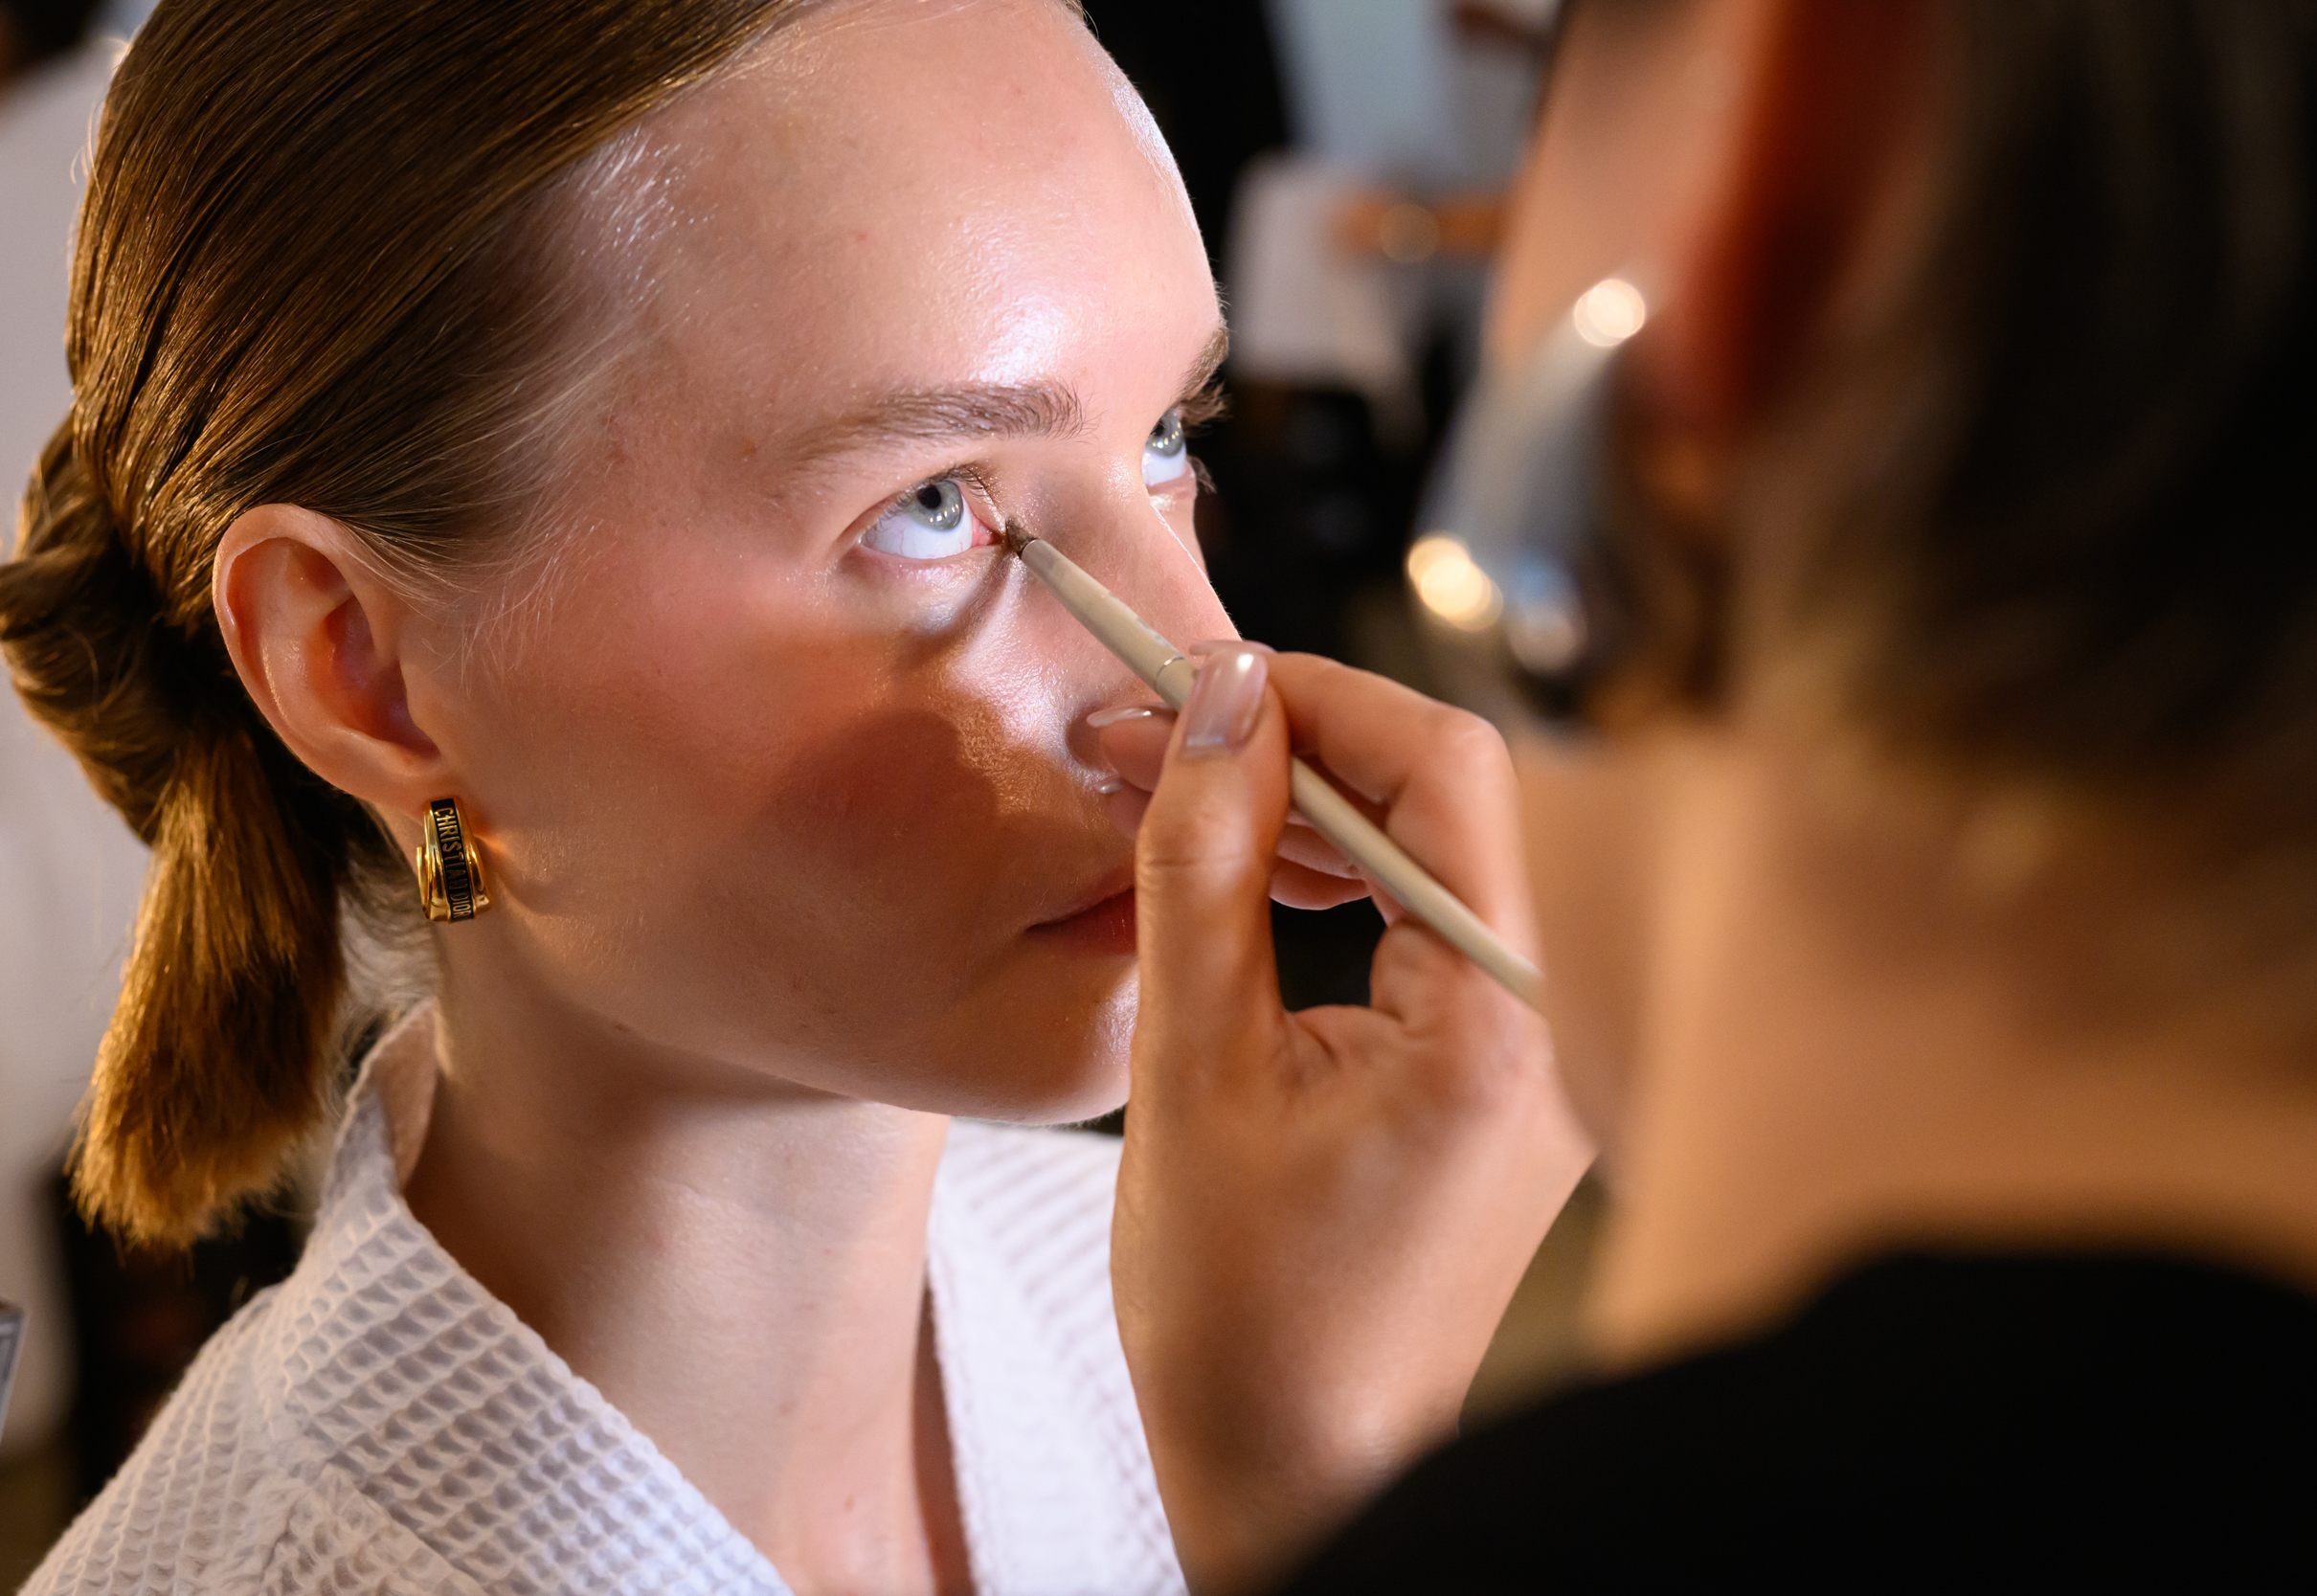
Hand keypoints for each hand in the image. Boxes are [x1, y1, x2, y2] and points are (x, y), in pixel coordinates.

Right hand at [1101, 648, 1593, 1594]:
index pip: (1447, 768)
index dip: (1317, 698)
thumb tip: (1217, 704)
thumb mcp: (1186, 1068)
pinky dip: (1348, 883)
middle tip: (1162, 735)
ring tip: (1185, 796)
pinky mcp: (1511, 1077)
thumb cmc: (1243, 1319)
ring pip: (1444, 856)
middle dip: (1303, 748)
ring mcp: (1544, 1053)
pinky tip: (1258, 875)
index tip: (1198, 684)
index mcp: (1498, 1023)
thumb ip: (1205, 865)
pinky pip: (1440, 927)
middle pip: (1453, 800)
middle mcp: (1556, 1026)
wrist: (1302, 1472)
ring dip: (1316, 813)